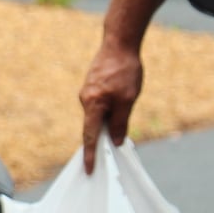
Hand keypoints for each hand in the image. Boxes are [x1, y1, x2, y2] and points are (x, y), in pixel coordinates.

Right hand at [80, 41, 143, 172]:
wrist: (119, 43)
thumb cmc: (124, 71)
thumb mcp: (128, 100)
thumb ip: (120, 122)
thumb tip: (114, 140)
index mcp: (92, 104)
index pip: (90, 135)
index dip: (90, 154)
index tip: (88, 170)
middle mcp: (85, 99)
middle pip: (92, 126)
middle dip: (100, 140)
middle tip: (109, 154)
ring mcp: (88, 92)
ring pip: (98, 115)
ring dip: (108, 122)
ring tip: (123, 117)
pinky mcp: (93, 86)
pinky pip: (99, 105)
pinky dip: (108, 112)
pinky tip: (121, 104)